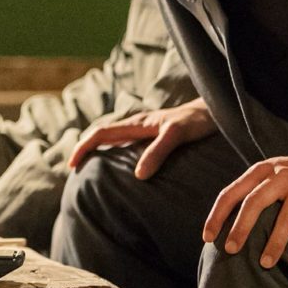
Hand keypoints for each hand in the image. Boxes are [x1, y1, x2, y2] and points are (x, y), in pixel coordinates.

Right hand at [69, 100, 216, 178]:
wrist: (214, 111)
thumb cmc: (196, 121)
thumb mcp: (176, 135)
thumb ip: (157, 152)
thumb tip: (138, 176)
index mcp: (136, 123)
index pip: (100, 133)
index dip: (83, 147)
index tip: (73, 165)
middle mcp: (136, 125)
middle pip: (101, 135)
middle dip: (85, 150)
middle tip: (75, 170)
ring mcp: (144, 130)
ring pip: (113, 139)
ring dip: (98, 152)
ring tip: (91, 171)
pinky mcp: (153, 136)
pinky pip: (127, 144)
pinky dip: (115, 154)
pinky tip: (121, 168)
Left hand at [203, 146, 287, 268]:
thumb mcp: (269, 174)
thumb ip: (251, 191)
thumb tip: (225, 225)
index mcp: (260, 171)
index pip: (232, 193)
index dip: (217, 215)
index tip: (207, 238)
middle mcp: (280, 176)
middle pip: (255, 202)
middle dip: (241, 228)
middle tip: (230, 250)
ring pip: (285, 217)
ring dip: (275, 242)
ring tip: (266, 264)